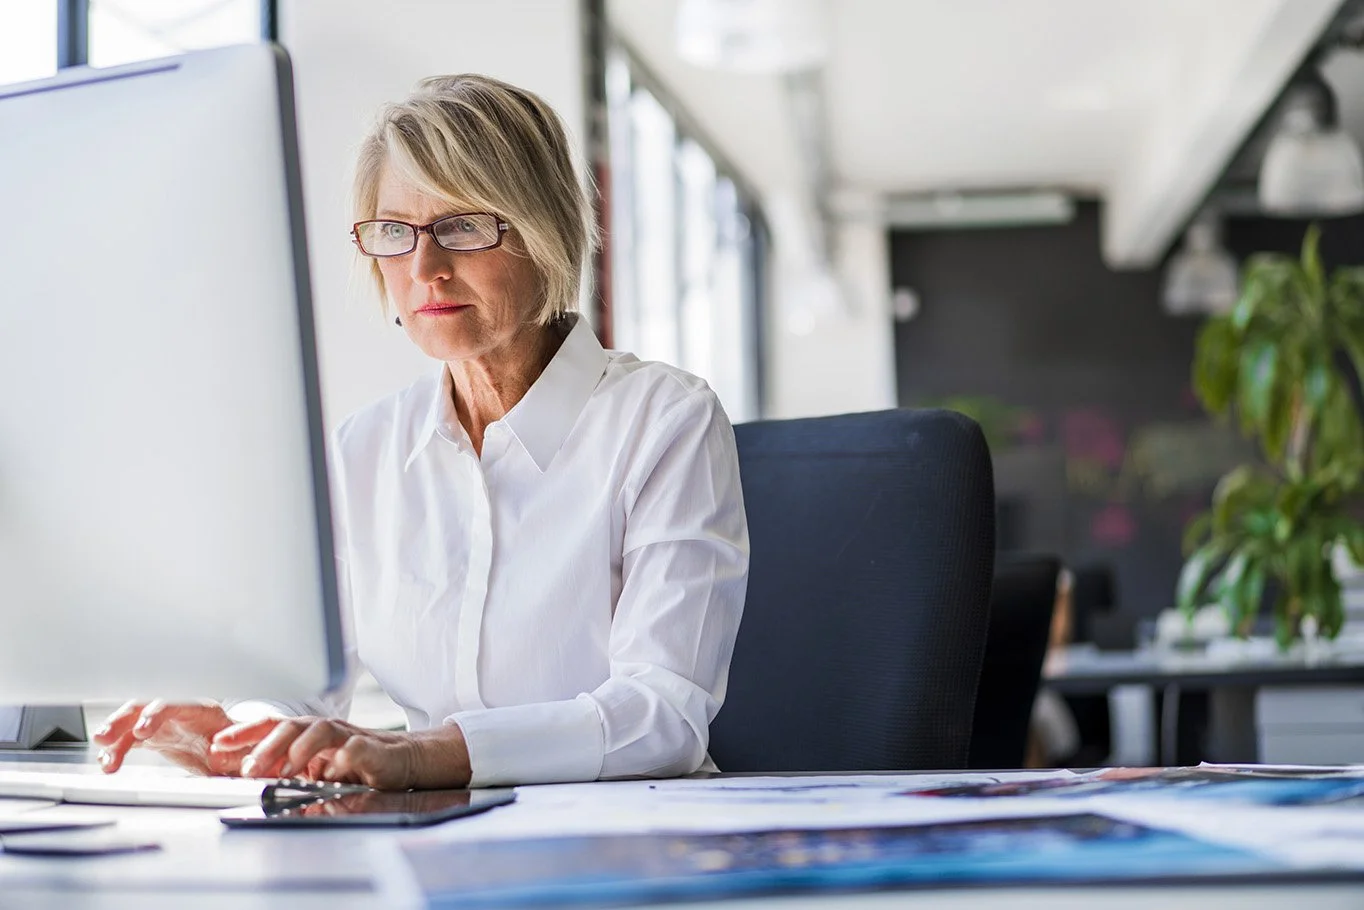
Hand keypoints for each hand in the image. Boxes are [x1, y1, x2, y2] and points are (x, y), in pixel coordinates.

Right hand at [92, 700, 242, 775]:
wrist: (236, 752)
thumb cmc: (240, 748)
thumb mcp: (240, 753)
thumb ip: (231, 755)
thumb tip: (219, 757)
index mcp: (204, 710)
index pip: (176, 704)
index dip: (156, 714)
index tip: (141, 730)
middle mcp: (179, 711)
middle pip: (146, 707)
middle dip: (123, 720)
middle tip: (105, 737)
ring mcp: (164, 722)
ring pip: (132, 722)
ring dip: (114, 737)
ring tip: (104, 758)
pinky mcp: (154, 736)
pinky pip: (129, 739)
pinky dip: (116, 749)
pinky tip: (107, 761)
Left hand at [212, 717, 471, 789]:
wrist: (408, 760)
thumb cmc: (362, 764)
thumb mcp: (319, 768)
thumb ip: (291, 768)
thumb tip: (255, 777)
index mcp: (311, 733)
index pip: (273, 725)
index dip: (246, 732)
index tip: (219, 745)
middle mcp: (328, 731)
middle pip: (292, 725)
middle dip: (267, 745)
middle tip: (250, 769)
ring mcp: (351, 738)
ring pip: (322, 730)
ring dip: (301, 749)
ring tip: (287, 770)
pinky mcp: (375, 751)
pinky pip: (357, 749)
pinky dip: (344, 757)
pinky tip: (333, 770)